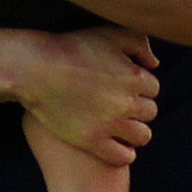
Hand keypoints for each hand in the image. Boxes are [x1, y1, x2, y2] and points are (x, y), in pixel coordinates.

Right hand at [22, 27, 159, 165]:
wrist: (36, 69)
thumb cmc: (72, 47)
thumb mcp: (109, 34)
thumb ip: (138, 43)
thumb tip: (154, 64)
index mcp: (134, 76)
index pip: (153, 88)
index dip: (140, 87)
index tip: (126, 88)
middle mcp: (126, 102)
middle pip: (150, 112)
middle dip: (139, 108)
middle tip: (122, 106)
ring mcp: (110, 123)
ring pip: (142, 136)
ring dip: (135, 132)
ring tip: (122, 127)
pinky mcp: (92, 141)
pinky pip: (122, 157)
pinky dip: (124, 154)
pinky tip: (116, 146)